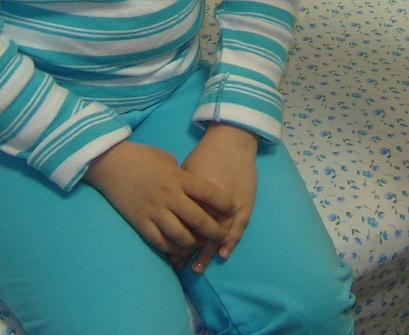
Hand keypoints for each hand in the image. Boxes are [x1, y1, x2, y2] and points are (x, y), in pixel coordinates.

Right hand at [83, 139, 233, 259]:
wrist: (111, 164)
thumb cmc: (142, 157)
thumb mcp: (168, 160)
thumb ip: (183, 176)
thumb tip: (195, 189)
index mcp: (179, 178)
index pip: (209, 193)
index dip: (224, 204)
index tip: (233, 210)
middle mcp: (169, 196)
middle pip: (199, 220)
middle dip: (215, 231)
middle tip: (223, 237)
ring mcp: (154, 211)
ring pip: (181, 236)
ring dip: (194, 243)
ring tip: (200, 244)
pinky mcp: (140, 222)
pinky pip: (160, 242)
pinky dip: (173, 248)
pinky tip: (179, 249)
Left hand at [180, 123, 258, 271]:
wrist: (232, 140)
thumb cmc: (205, 154)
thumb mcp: (184, 171)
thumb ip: (176, 190)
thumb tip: (164, 205)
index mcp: (189, 193)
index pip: (180, 222)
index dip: (173, 239)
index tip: (168, 252)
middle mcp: (207, 201)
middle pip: (195, 232)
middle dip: (187, 251)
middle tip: (180, 265)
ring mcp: (228, 203)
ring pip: (215, 234)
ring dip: (206, 252)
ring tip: (197, 267)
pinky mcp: (244, 203)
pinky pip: (237, 227)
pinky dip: (229, 242)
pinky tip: (222, 254)